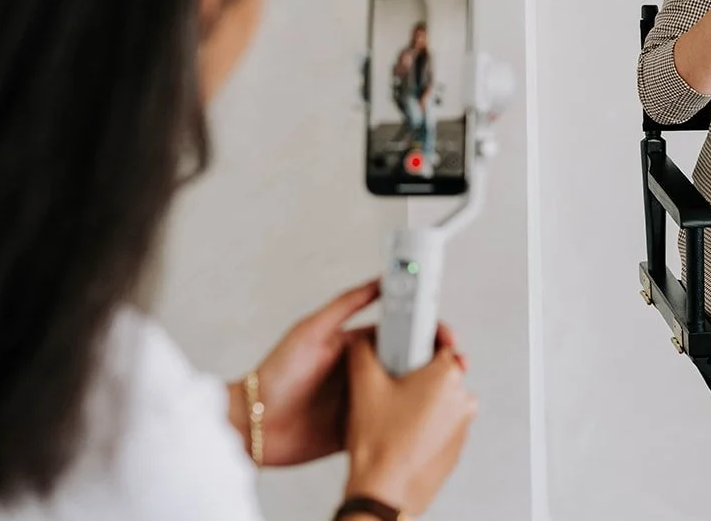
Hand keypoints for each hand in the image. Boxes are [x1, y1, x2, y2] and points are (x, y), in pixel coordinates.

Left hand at [230, 280, 461, 465]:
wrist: (256, 425)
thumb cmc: (276, 374)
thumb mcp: (311, 330)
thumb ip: (346, 305)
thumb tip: (379, 280)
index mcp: (356, 346)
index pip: (401, 332)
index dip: (425, 330)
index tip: (443, 331)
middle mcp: (365, 372)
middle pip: (411, 362)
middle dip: (437, 361)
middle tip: (455, 363)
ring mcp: (365, 402)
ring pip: (408, 394)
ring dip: (430, 390)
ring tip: (448, 389)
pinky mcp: (360, 429)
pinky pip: (393, 424)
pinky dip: (413, 420)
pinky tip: (428, 418)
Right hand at [343, 333, 477, 516]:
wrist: (383, 490)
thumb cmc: (379, 442)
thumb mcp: (363, 384)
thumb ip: (362, 351)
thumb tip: (363, 342)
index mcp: (446, 375)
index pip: (438, 344)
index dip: (416, 345)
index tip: (405, 351)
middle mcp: (462, 398)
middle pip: (438, 372)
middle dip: (416, 376)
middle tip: (392, 386)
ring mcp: (462, 425)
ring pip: (440, 399)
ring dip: (421, 401)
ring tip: (393, 413)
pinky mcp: (457, 446)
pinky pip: (442, 424)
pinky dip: (426, 424)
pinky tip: (401, 432)